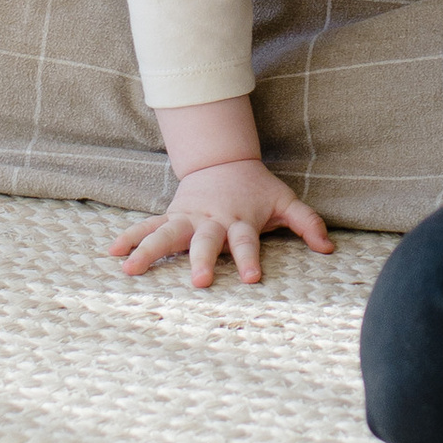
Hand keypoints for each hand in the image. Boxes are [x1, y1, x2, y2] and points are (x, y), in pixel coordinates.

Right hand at [110, 154, 334, 286]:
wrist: (223, 160)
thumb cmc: (257, 188)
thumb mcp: (285, 201)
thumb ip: (306, 223)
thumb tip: (329, 249)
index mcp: (240, 220)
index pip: (247, 241)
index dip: (251, 259)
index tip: (254, 278)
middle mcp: (211, 221)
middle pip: (204, 241)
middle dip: (201, 260)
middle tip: (199, 281)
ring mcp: (187, 218)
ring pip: (167, 234)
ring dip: (149, 250)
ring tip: (130, 269)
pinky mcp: (171, 217)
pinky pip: (147, 227)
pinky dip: (130, 238)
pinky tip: (113, 254)